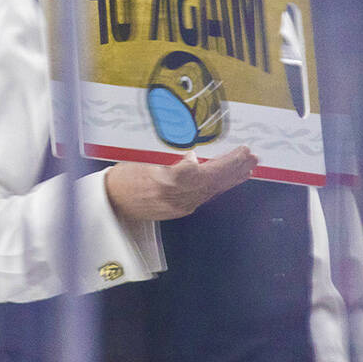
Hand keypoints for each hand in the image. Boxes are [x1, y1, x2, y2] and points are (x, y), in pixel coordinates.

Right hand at [103, 146, 256, 221]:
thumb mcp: (141, 160)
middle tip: (252, 155)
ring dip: (232, 177)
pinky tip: (230, 179)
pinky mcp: (179, 211)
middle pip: (212, 182)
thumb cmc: (122, 178)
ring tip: (249, 166)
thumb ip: (169, 159)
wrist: (110, 203)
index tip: (240, 150)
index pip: (204, 171)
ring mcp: (179, 206)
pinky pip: (205, 197)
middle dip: (234, 168)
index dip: (224, 162)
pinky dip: (220, 186)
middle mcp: (175, 197)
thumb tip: (193, 157)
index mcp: (165, 181)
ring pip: (211, 191)